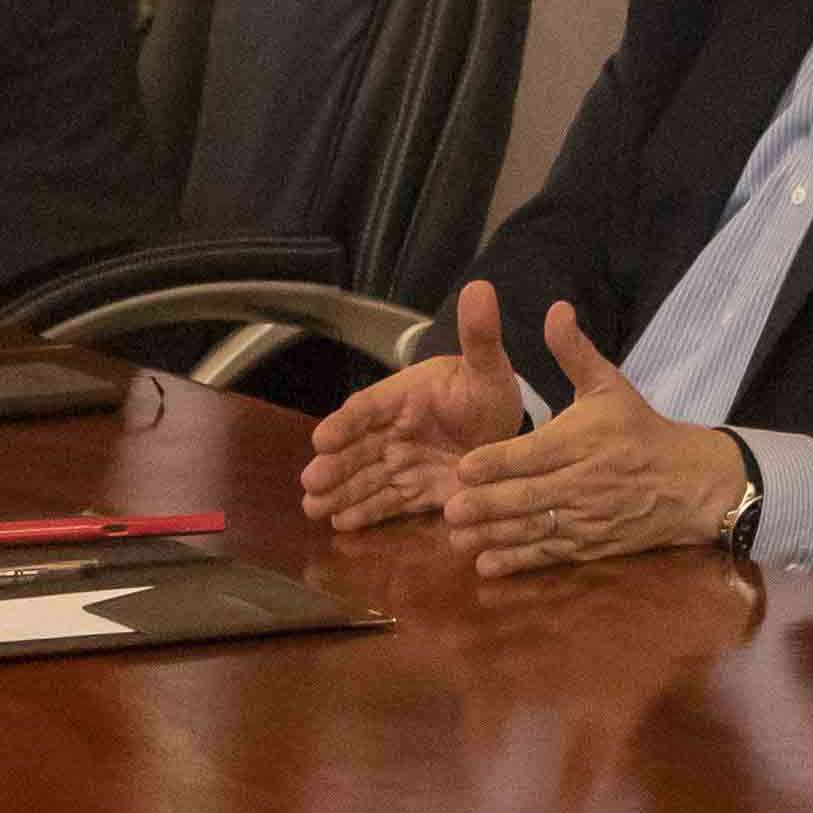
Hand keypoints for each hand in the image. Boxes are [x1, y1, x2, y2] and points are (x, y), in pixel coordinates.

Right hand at [299, 280, 534, 530]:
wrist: (502, 429)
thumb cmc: (485, 391)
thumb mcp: (488, 365)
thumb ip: (480, 335)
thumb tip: (481, 287)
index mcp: (405, 395)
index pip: (368, 407)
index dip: (346, 422)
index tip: (323, 437)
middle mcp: (394, 430)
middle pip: (357, 448)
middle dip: (334, 466)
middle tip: (311, 482)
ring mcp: (401, 462)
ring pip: (365, 478)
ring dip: (339, 493)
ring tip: (314, 509)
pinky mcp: (414, 491)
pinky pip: (387, 502)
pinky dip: (365, 513)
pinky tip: (342, 524)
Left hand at [439, 305, 749, 578]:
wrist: (688, 482)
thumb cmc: (640, 428)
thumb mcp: (609, 384)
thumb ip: (574, 351)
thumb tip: (555, 308)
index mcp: (583, 439)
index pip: (534, 453)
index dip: (497, 462)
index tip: (463, 467)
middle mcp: (583, 480)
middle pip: (529, 495)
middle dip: (487, 504)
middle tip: (449, 508)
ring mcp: (587, 517)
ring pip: (534, 528)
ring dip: (494, 535)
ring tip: (457, 538)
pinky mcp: (591, 545)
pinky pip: (550, 554)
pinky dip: (519, 561)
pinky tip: (488, 564)